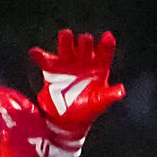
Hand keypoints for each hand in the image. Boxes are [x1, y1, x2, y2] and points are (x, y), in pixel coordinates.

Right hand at [28, 28, 124, 151]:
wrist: (67, 121)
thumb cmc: (87, 110)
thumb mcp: (99, 103)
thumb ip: (109, 95)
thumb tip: (122, 91)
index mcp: (98, 67)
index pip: (105, 52)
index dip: (107, 44)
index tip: (107, 37)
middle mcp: (84, 61)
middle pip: (85, 44)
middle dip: (85, 42)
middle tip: (85, 41)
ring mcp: (68, 63)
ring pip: (67, 46)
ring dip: (66, 40)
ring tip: (66, 35)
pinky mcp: (52, 69)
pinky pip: (45, 59)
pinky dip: (40, 55)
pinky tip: (35, 52)